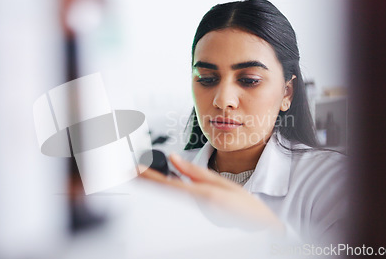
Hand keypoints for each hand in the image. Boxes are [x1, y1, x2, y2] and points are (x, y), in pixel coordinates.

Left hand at [140, 153, 284, 233]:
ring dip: (153, 188)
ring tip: (137, 179)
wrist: (259, 227)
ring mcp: (194, 214)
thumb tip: (174, 159)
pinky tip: (160, 189)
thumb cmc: (245, 206)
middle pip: (162, 192)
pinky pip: (178, 203)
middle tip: (126, 173)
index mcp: (201, 195)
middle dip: (143, 182)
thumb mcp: (221, 183)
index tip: (133, 170)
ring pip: (168, 198)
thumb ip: (195, 171)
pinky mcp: (196, 217)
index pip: (167, 184)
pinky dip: (167, 195)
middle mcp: (194, 206)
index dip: (148, 177)